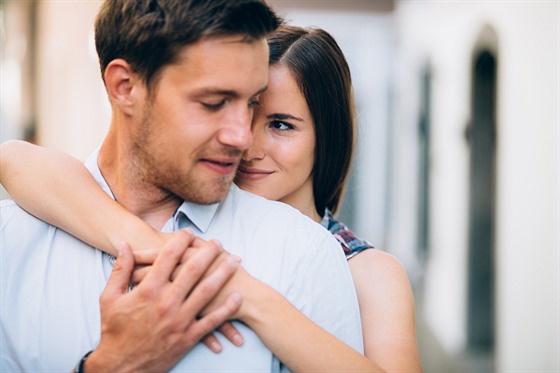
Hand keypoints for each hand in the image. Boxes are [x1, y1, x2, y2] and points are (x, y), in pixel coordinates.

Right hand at [85, 230, 241, 371]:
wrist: (121, 366)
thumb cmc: (114, 330)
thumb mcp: (109, 297)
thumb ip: (120, 270)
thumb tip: (125, 245)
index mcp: (147, 290)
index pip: (168, 256)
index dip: (181, 241)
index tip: (189, 233)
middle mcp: (166, 302)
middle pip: (193, 269)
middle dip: (209, 252)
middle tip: (218, 243)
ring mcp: (179, 320)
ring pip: (207, 291)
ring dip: (223, 274)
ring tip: (234, 261)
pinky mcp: (187, 337)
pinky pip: (212, 321)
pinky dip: (226, 309)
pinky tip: (237, 297)